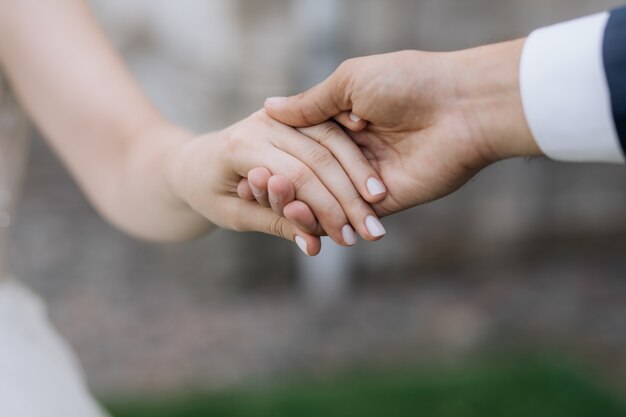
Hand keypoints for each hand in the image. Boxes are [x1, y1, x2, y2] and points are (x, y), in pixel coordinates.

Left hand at [166, 110, 386, 254]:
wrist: (192, 163)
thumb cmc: (206, 193)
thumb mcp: (233, 216)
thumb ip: (274, 224)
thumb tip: (314, 245)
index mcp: (242, 144)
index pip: (296, 176)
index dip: (326, 209)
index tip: (349, 239)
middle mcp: (263, 122)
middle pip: (319, 158)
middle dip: (348, 198)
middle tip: (372, 232)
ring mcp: (280, 115)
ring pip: (332, 141)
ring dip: (358, 176)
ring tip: (378, 209)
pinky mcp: (293, 116)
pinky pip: (332, 133)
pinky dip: (353, 158)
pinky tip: (371, 182)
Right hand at [263, 40, 542, 217]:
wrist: (461, 107)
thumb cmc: (408, 83)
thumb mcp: (351, 82)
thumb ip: (311, 103)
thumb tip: (269, 107)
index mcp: (344, 118)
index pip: (302, 144)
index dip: (277, 154)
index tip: (252, 165)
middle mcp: (354, 149)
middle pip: (310, 174)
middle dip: (285, 182)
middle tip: (254, 189)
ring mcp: (368, 177)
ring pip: (326, 197)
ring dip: (301, 203)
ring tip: (275, 204)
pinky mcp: (385, 202)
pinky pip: (350, 214)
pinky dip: (325, 219)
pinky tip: (302, 219)